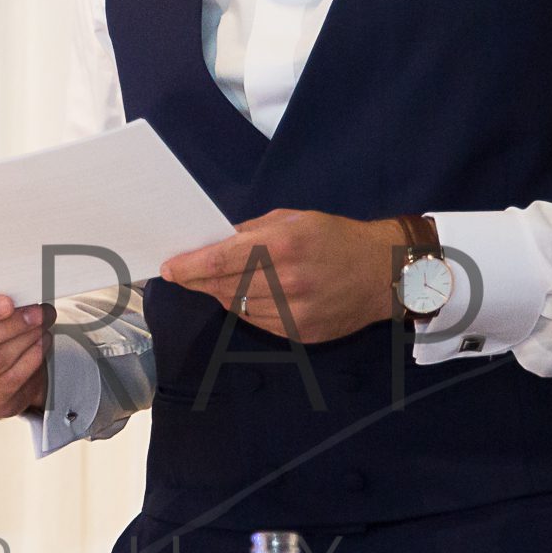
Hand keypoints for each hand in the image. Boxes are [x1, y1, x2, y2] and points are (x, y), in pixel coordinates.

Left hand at [159, 209, 409, 344]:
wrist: (383, 272)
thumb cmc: (334, 237)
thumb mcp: (293, 219)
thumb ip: (250, 231)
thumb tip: (212, 243)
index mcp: (282, 245)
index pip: (219, 262)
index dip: (188, 268)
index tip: (167, 269)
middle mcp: (287, 280)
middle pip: (223, 287)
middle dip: (199, 281)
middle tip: (186, 274)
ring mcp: (294, 311)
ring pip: (237, 307)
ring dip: (224, 295)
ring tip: (225, 282)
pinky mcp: (301, 333)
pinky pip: (258, 323)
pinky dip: (246, 310)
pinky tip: (252, 296)